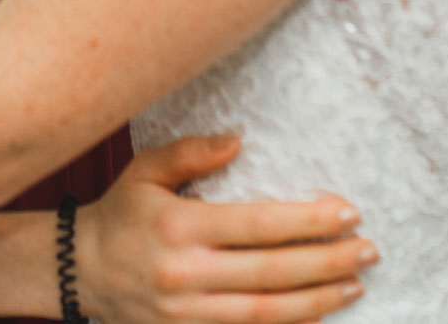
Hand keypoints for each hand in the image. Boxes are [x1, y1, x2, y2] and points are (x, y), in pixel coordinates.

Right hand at [76, 135, 369, 322]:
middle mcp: (185, 273)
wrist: (79, 273)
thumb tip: (238, 139)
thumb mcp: (144, 171)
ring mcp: (187, 313)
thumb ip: (190, 153)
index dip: (308, 222)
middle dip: (327, 262)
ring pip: (267, 313)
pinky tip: (318, 314)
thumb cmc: (121, 215)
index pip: (259, 225)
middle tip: (368, 250)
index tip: (348, 212)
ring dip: (318, 300)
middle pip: (272, 272)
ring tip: (354, 285)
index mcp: (179, 226)